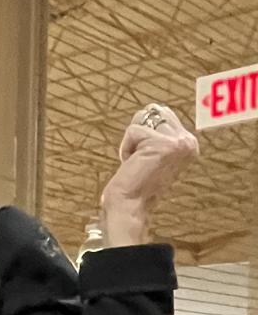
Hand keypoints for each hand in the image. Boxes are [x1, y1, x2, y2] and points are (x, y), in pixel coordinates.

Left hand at [100, 104, 197, 245]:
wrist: (129, 206)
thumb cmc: (136, 184)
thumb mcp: (155, 154)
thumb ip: (161, 134)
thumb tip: (156, 108)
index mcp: (189, 144)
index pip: (164, 113)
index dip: (145, 132)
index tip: (145, 158)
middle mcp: (188, 142)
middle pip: (155, 112)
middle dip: (139, 133)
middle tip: (139, 160)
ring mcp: (178, 143)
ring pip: (143, 119)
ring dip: (132, 142)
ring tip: (137, 162)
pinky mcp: (162, 145)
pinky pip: (133, 131)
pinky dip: (126, 147)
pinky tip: (132, 164)